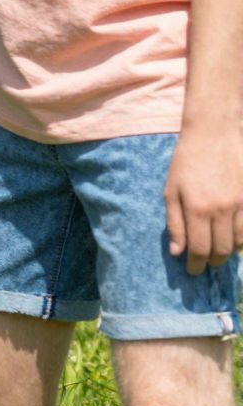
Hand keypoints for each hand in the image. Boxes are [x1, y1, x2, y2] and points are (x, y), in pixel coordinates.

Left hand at [166, 123, 242, 275]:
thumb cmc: (186, 161)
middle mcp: (220, 211)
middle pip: (220, 250)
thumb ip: (174, 223)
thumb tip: (177, 252)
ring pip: (237, 244)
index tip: (193, 271)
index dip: (196, 264)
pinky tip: (233, 242)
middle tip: (205, 265)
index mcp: (196, 209)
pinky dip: (241, 241)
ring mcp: (240, 206)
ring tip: (217, 254)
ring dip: (227, 253)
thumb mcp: (171, 190)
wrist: (214, 134)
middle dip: (212, 262)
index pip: (199, 249)